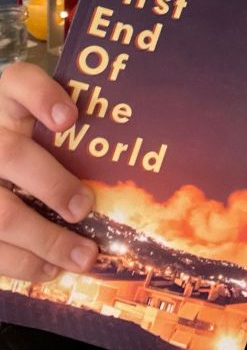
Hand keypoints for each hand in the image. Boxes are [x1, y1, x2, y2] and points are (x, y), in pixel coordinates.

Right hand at [0, 62, 97, 280]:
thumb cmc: (34, 135)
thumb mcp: (44, 117)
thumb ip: (76, 122)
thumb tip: (130, 141)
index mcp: (8, 98)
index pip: (19, 82)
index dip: (43, 97)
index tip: (70, 117)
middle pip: (11, 154)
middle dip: (51, 184)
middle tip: (85, 206)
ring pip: (0, 212)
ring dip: (46, 239)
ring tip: (85, 255)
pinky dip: (25, 263)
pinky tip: (53, 269)